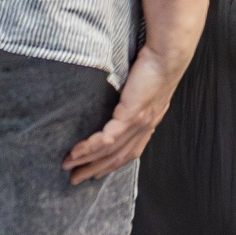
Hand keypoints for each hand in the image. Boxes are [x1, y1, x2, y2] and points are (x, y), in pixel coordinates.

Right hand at [64, 46, 184, 183]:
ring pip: (109, 151)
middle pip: (118, 157)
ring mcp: (139, 124)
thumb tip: (124, 101)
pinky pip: (107, 138)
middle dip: (95, 169)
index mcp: (150, 122)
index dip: (112, 164)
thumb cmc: (158, 65)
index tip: (97, 173)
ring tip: (68, 166)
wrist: (167, 56)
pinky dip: (89, 148)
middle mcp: (145, 127)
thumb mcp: (149, 88)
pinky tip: (76, 152)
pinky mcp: (131, 116)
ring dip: (87, 161)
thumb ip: (138, 100)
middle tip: (75, 178)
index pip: (130, 151)